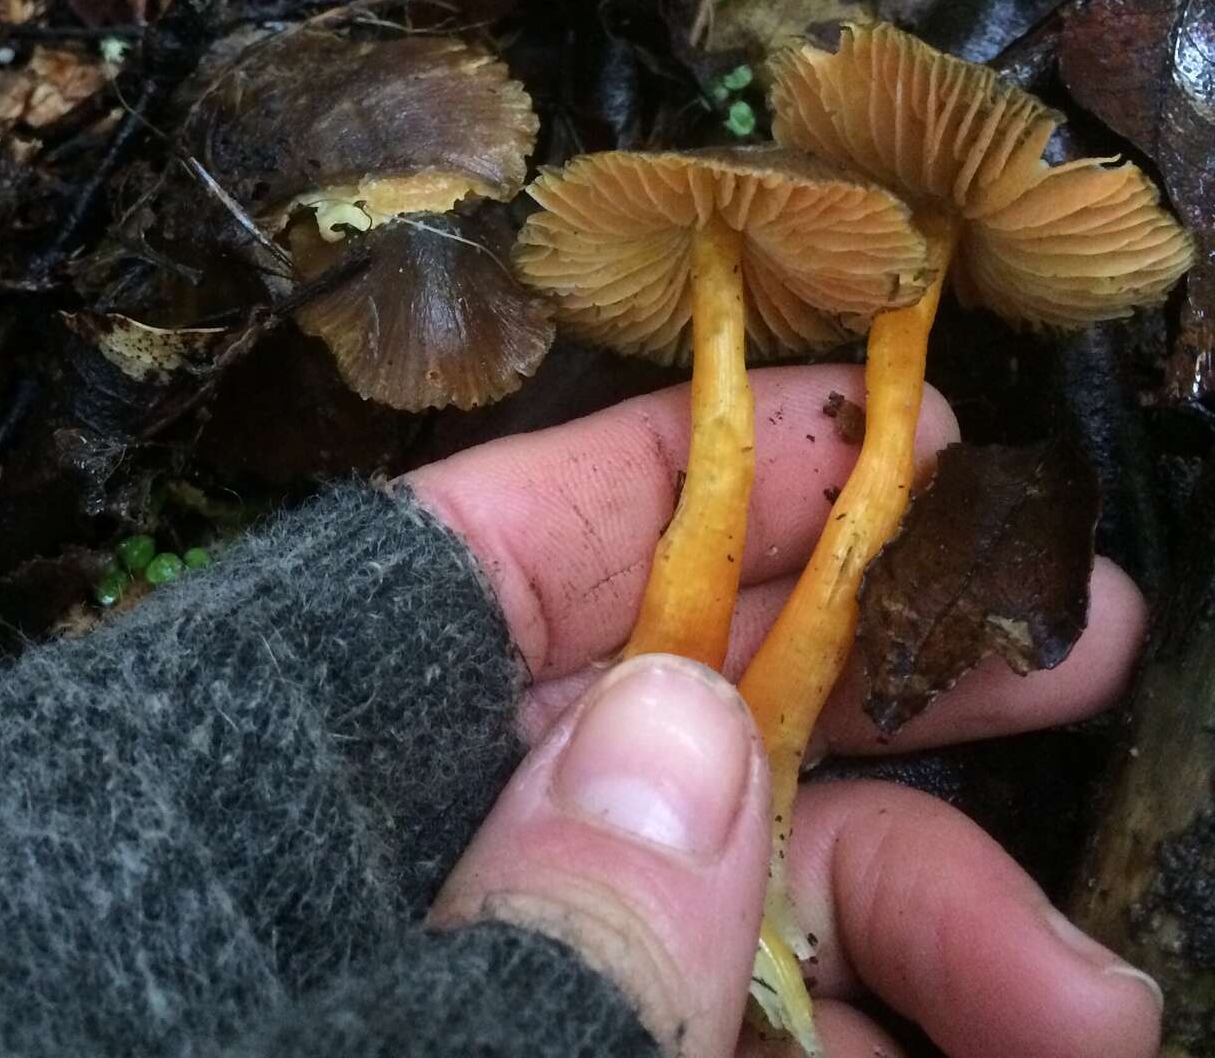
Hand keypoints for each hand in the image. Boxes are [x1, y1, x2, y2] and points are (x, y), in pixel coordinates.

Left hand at [406, 366, 1162, 1057]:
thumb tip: (689, 723)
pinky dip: (887, 1032)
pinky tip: (1026, 1040)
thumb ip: (549, 912)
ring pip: (748, 889)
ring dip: (933, 917)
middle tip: (1073, 642)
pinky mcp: (602, 1041)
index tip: (878, 432)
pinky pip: (751, 1014)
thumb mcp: (420, 1037)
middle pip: (674, 713)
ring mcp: (535, 950)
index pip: (500, 555)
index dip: (689, 470)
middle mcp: (447, 847)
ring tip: (1086, 1009)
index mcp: (343, 773)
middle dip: (879, 684)